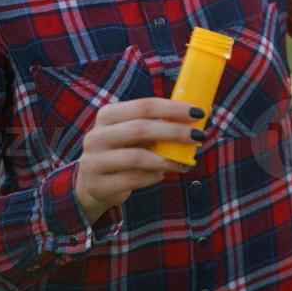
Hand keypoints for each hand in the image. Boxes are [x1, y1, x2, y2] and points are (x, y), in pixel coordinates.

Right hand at [72, 98, 203, 222]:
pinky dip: (153, 176)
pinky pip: (132, 179)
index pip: (143, 106)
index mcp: (108, 115)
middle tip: (198, 135)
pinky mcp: (98, 184)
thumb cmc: (122, 152)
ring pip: (136, 157)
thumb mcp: (134, 134)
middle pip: (140, 128)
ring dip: (166, 159)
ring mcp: (94, 161)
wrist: (92, 184)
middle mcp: (97, 135)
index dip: (172, 108)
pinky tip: (164, 174)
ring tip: (185, 161)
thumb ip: (159, 124)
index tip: (197, 112)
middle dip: (174, 131)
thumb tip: (199, 114)